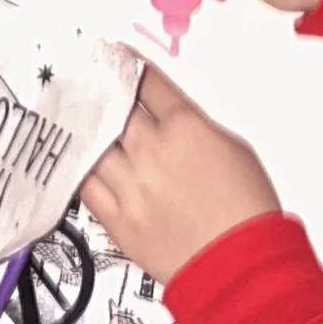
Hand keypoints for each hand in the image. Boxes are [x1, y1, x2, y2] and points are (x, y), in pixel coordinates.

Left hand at [79, 65, 278, 280]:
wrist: (239, 265)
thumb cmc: (246, 212)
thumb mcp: (233, 148)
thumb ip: (194, 127)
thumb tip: (169, 117)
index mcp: (186, 127)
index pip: (146, 82)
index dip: (127, 65)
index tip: (116, 58)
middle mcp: (153, 151)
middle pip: (113, 107)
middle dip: (101, 91)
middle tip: (88, 79)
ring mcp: (131, 184)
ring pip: (92, 142)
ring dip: (84, 128)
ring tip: (75, 116)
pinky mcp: (118, 218)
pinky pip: (85, 184)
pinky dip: (80, 169)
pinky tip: (77, 158)